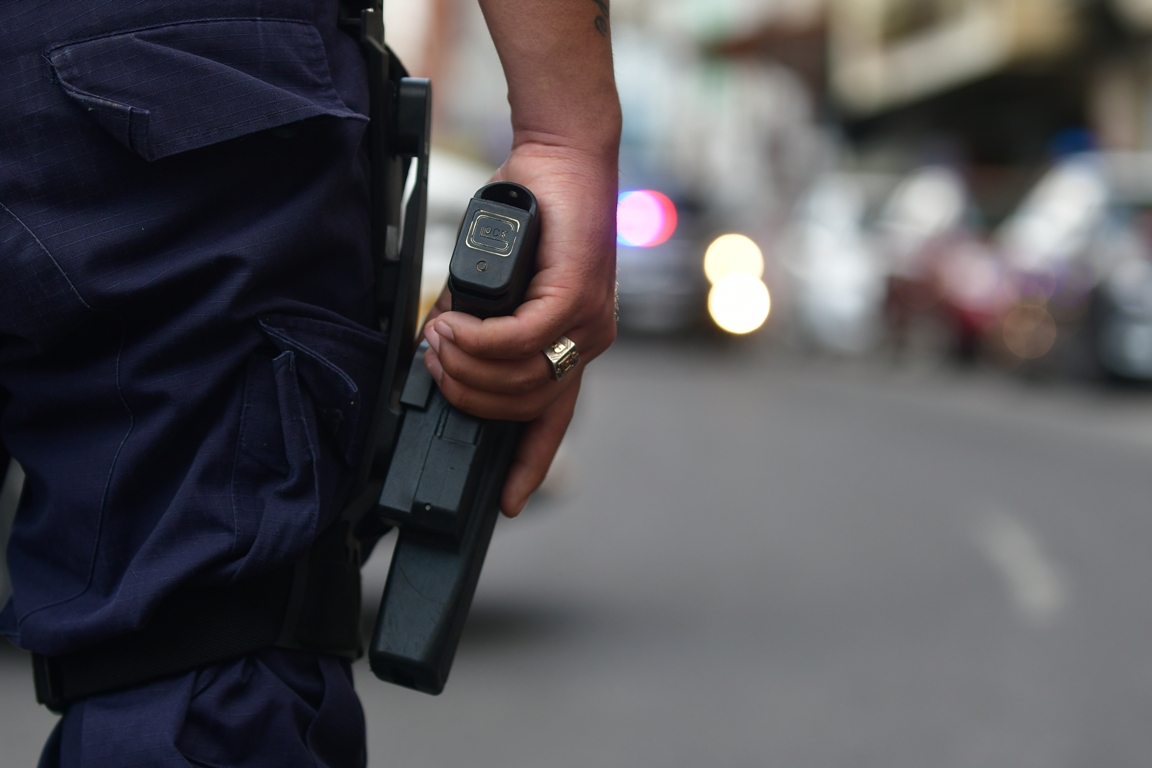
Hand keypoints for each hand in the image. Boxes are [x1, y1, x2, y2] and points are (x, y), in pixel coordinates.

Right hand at [422, 141, 616, 515]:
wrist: (560, 158)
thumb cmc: (530, 218)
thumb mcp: (493, 287)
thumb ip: (474, 327)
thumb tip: (438, 358)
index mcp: (572, 346)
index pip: (554, 421)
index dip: (529, 466)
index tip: (507, 504)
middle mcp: (587, 342)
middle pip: (522, 406)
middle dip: (467, 397)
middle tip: (433, 365)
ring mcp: (588, 322)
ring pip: (520, 378)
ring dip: (466, 366)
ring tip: (438, 339)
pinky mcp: (577, 295)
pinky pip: (521, 341)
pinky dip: (478, 339)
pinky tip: (453, 324)